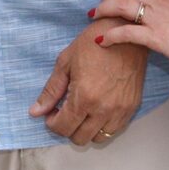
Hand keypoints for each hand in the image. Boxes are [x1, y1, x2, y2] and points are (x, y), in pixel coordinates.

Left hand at [28, 24, 147, 145]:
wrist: (125, 31)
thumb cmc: (95, 42)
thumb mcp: (66, 62)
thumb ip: (51, 90)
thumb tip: (36, 111)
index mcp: (84, 97)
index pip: (62, 128)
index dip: (52, 123)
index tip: (52, 113)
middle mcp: (103, 109)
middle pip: (79, 138)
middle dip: (68, 128)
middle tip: (65, 112)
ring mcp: (120, 110)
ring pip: (98, 138)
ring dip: (86, 129)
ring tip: (83, 111)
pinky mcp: (132, 107)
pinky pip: (114, 130)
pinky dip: (103, 126)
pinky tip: (97, 109)